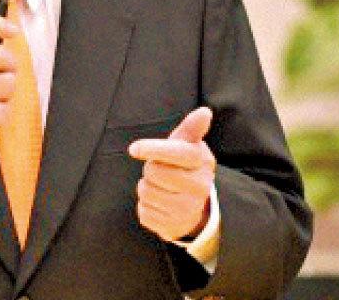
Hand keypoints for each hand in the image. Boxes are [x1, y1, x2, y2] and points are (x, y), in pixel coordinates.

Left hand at [127, 106, 214, 241]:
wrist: (197, 207)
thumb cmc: (186, 167)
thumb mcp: (189, 146)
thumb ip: (192, 128)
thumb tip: (205, 111)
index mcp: (202, 163)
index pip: (176, 153)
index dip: (153, 149)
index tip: (134, 148)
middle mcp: (199, 188)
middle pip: (154, 172)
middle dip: (151, 168)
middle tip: (161, 170)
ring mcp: (187, 210)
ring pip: (146, 192)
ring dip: (147, 187)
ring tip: (161, 187)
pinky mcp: (172, 228)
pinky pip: (143, 212)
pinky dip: (146, 205)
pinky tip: (160, 204)